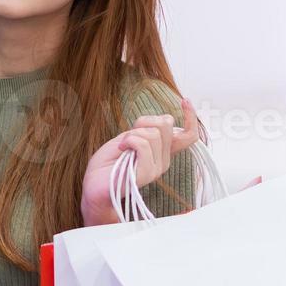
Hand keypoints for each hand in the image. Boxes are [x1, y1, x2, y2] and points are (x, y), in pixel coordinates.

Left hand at [79, 97, 202, 226]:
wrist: (94, 184)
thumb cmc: (109, 162)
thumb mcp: (129, 138)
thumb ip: (147, 130)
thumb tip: (166, 120)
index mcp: (162, 152)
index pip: (189, 135)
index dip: (191, 116)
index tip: (185, 101)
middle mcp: (163, 160)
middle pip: (166, 124)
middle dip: (144, 121)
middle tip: (129, 136)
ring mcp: (156, 168)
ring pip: (153, 133)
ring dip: (132, 134)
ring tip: (123, 147)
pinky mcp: (146, 173)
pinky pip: (143, 144)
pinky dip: (129, 141)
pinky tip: (122, 150)